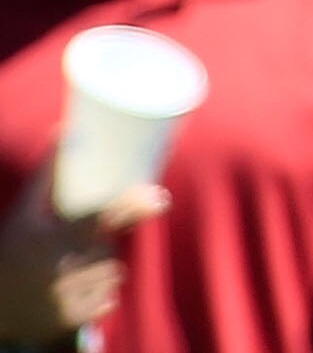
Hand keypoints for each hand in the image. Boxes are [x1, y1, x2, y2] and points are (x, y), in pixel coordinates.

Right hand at [0, 168, 166, 339]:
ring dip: (104, 270)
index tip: (159, 198)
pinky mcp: (70, 320)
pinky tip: (74, 295)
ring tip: (73, 269)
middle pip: (109, 248)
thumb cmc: (17, 246)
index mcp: (47, 236)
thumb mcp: (27, 213)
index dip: (132, 206)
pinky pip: (108, 302)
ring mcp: (63, 296)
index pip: (101, 217)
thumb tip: (66, 127)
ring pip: (114, 273)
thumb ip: (48, 176)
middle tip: (107, 232)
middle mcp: (56, 266)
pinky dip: (99, 297)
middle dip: (108, 242)